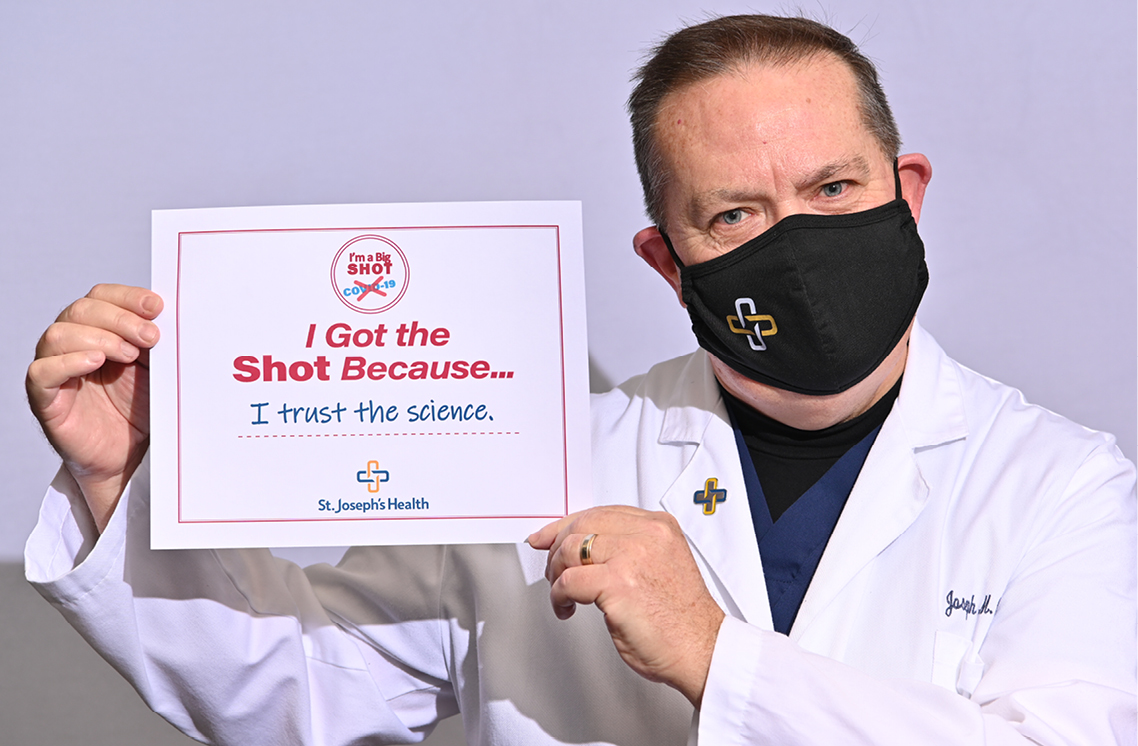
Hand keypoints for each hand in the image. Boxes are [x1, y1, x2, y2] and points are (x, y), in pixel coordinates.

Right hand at [26, 284, 161, 531]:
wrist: (129, 459)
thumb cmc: (140, 412)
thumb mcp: (155, 371)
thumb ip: (156, 344)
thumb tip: (172, 317)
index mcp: (99, 331)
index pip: (101, 297)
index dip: (126, 297)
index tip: (156, 305)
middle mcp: (73, 345)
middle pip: (81, 310)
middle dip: (120, 318)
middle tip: (151, 336)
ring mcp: (57, 371)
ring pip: (58, 335)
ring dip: (98, 337)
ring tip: (128, 354)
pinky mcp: (46, 399)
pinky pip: (42, 372)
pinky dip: (67, 362)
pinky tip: (95, 362)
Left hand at [528, 506, 724, 706]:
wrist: (701, 650)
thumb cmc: (681, 619)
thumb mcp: (660, 564)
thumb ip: (630, 548)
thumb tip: (586, 547)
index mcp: (659, 527)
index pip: (601, 512)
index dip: (567, 525)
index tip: (547, 536)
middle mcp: (647, 535)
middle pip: (582, 525)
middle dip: (557, 548)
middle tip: (551, 570)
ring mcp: (631, 556)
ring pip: (570, 550)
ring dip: (556, 573)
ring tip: (562, 592)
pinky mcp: (617, 584)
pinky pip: (568, 581)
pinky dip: (558, 596)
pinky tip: (567, 607)